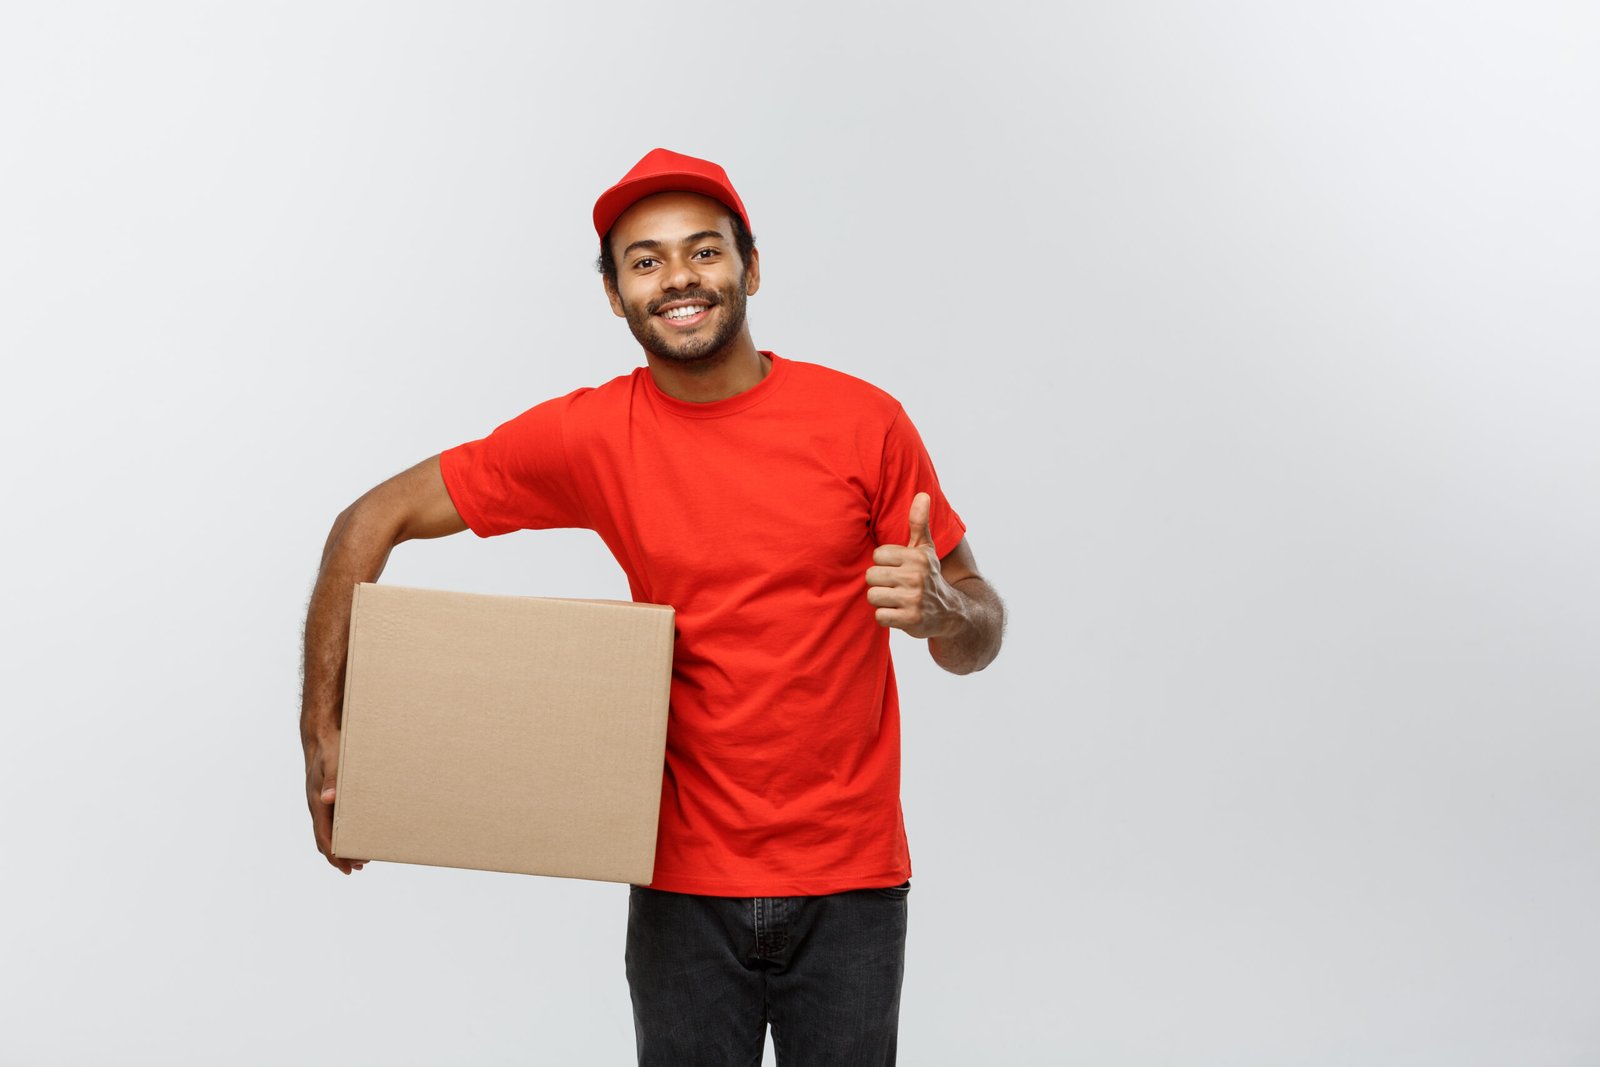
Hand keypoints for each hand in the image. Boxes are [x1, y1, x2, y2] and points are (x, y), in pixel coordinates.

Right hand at [305, 729, 367, 874]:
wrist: (321, 733)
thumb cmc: (328, 748)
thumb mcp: (332, 762)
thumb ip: (332, 779)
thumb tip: (327, 799)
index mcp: (317, 803)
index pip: (323, 837)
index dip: (334, 855)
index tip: (346, 868)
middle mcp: (317, 805)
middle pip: (325, 839)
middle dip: (340, 855)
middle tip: (359, 865)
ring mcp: (322, 801)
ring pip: (329, 830)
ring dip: (342, 844)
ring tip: (361, 855)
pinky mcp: (328, 794)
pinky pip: (333, 819)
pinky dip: (342, 830)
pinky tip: (356, 829)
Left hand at [865, 492, 961, 638]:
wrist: (951, 613)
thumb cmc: (929, 576)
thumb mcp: (925, 549)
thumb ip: (919, 522)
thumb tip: (922, 494)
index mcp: (917, 556)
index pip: (878, 555)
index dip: (884, 564)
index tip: (898, 569)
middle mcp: (916, 576)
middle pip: (871, 576)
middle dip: (880, 583)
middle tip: (896, 587)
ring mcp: (914, 599)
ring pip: (873, 596)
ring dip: (882, 601)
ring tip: (897, 600)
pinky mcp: (911, 620)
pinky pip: (880, 616)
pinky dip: (887, 617)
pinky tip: (900, 613)